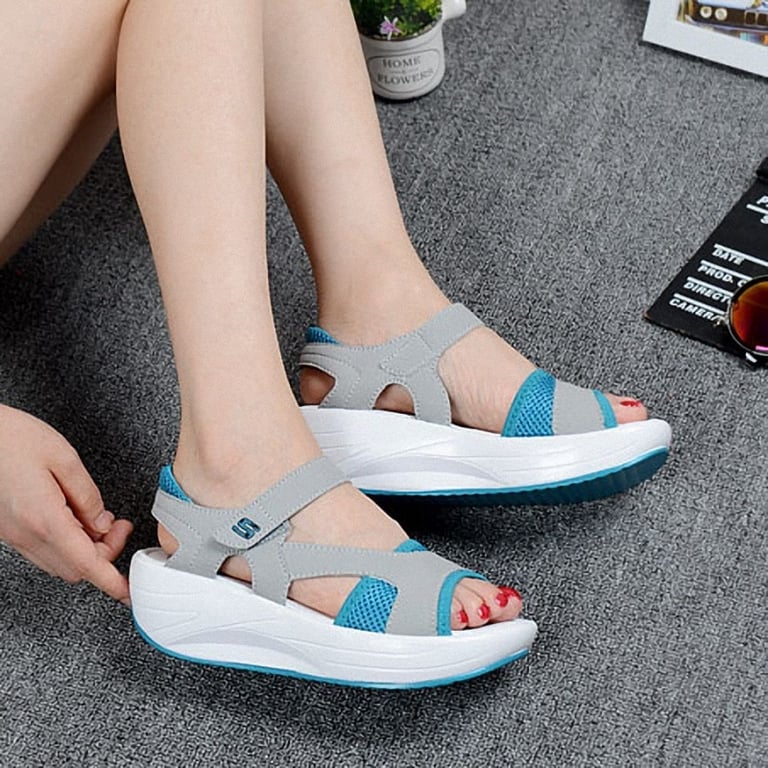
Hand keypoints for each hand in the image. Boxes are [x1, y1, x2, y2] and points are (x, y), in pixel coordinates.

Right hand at [0, 405, 132, 602]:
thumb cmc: (11, 437)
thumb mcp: (64, 458)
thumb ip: (88, 495)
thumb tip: (102, 523)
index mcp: (44, 518)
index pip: (86, 563)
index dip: (110, 581)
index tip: (126, 590)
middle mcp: (25, 534)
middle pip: (75, 567)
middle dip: (104, 554)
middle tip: (119, 527)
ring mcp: (12, 534)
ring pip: (58, 561)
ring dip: (85, 549)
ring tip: (99, 519)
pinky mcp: (6, 528)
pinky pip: (42, 548)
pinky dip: (66, 541)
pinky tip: (75, 516)